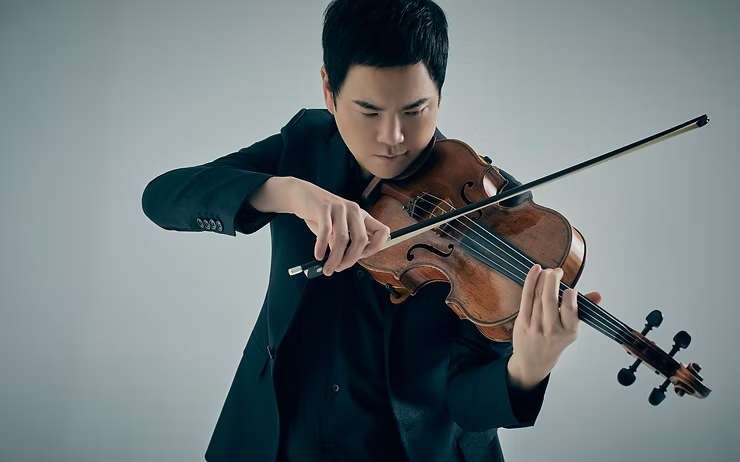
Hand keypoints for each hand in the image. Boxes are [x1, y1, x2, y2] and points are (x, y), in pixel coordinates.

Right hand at [290, 179, 390, 275]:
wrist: (301, 195)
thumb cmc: (320, 214)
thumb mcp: (337, 228)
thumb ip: (343, 243)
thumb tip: (343, 263)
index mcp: (361, 216)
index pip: (382, 231)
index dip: (376, 247)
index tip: (362, 256)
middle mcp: (354, 210)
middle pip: (361, 240)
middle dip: (350, 259)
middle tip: (340, 268)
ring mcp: (339, 208)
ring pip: (342, 239)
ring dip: (335, 258)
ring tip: (327, 268)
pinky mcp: (324, 208)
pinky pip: (325, 232)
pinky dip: (321, 247)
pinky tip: (318, 255)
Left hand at [508, 264, 601, 388]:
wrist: (533, 361)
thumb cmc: (554, 342)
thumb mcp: (571, 329)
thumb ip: (583, 310)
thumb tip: (598, 295)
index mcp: (569, 332)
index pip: (570, 307)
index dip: (570, 294)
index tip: (570, 289)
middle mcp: (551, 330)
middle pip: (550, 298)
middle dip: (553, 279)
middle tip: (557, 271)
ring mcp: (535, 326)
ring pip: (538, 295)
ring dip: (542, 278)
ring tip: (547, 271)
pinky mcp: (522, 321)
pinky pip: (526, 296)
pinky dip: (530, 281)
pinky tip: (535, 270)